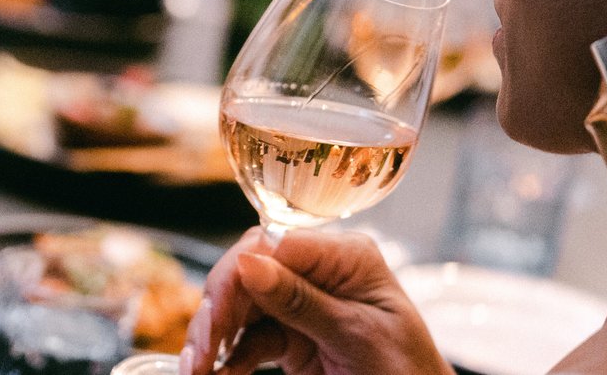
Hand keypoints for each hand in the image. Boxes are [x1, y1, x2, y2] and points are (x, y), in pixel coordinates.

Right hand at [180, 227, 452, 374]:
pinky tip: (216, 371)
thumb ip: (302, 301)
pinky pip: (250, 339)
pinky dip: (230, 357)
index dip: (235, 274)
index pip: (273, 245)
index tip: (213, 314)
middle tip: (198, 356)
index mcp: (345, 256)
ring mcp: (304, 304)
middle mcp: (320, 272)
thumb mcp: (358, 336)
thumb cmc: (410, 372)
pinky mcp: (293, 336)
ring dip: (215, 337)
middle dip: (218, 311)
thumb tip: (248, 262)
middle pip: (249, 274)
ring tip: (196, 369)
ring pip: (242, 307)